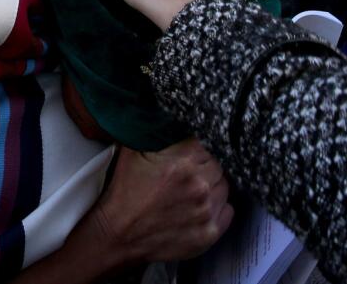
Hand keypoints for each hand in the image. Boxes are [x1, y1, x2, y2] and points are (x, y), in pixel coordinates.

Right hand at [14, 139, 231, 282]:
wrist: (118, 234)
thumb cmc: (124, 192)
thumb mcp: (132, 152)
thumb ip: (152, 132)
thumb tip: (161, 113)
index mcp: (181, 163)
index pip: (206, 143)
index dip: (196, 148)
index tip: (189, 153)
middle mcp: (198, 185)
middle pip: (218, 164)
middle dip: (205, 166)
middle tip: (188, 173)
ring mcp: (206, 211)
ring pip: (225, 187)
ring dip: (212, 186)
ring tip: (192, 191)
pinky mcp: (210, 233)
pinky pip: (228, 211)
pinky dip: (218, 208)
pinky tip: (199, 208)